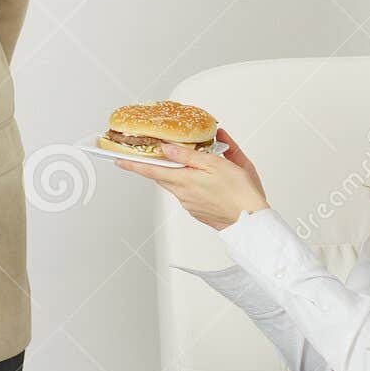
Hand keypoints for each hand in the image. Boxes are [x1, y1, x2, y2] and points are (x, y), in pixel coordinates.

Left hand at [112, 128, 268, 230]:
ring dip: (177, 172)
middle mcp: (183, 194)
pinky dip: (189, 181)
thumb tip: (168, 148)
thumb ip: (190, 156)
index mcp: (185, 181)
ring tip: (191, 162)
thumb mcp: (216, 165)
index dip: (133, 164)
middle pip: (162, 176)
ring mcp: (190, 204)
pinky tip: (204, 177)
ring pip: (176, 183)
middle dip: (155, 165)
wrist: (251, 222)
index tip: (117, 159)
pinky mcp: (198, 211)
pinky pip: (187, 192)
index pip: (151, 170)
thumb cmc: (241, 192)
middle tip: (146, 155)